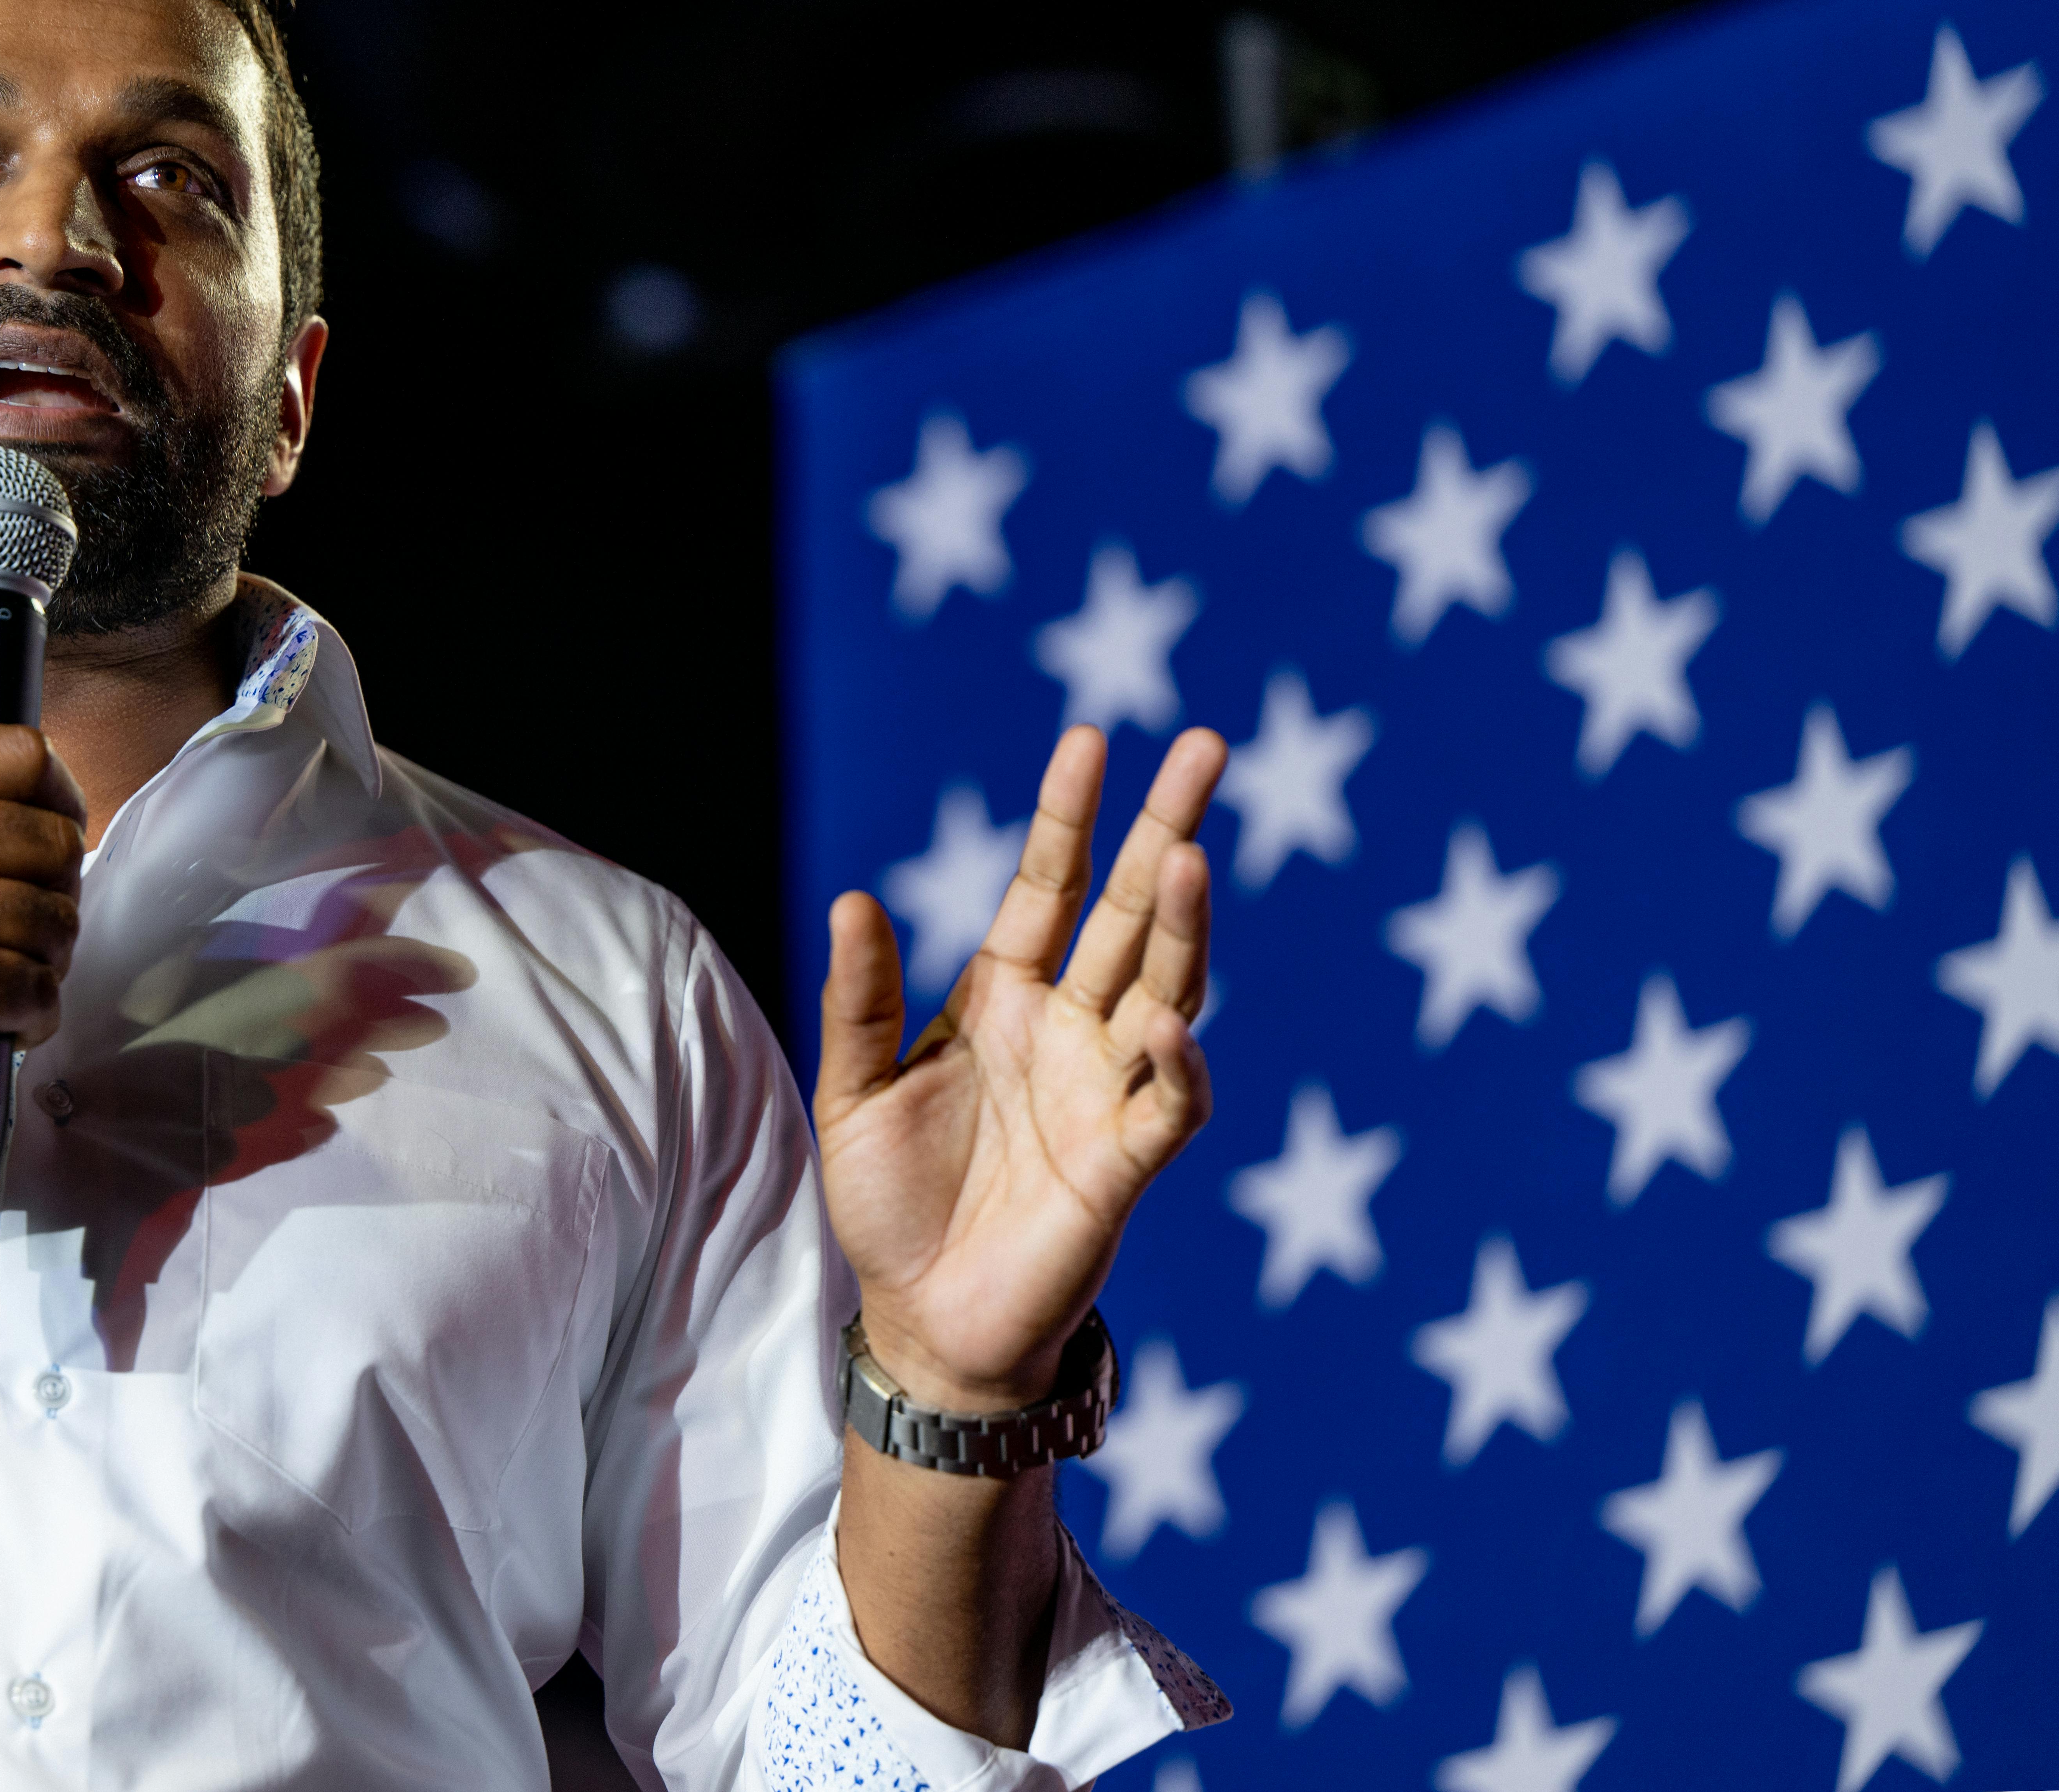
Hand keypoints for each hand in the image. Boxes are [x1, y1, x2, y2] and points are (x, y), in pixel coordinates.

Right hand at [0, 723, 85, 1143]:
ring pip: (57, 919)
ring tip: (6, 977)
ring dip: (47, 959)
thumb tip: (18, 808)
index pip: (21, 755)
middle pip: (54, 839)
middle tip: (29, 926)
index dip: (60, 797)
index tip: (61, 826)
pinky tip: (0, 1022)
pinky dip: (34, 1016)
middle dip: (58, 891)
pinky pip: (42, 990)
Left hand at [815, 725, 1224, 1410]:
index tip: (1092, 739)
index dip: (1071, 816)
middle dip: (1167, 829)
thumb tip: (852, 898)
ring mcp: (1105, 1090)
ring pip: (1166, 987)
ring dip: (1181, 925)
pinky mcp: (1125, 1163)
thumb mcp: (854, 1091)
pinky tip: (1168, 1026)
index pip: (1048, 886)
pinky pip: (1169, 1101)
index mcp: (1004, 998)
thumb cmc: (891, 1204)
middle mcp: (1069, 1029)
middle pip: (1129, 911)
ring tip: (1188, 854)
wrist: (922, 1319)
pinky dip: (1176, 1064)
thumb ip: (860, 1000)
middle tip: (1206, 746)